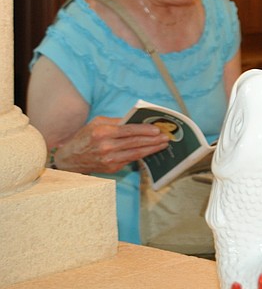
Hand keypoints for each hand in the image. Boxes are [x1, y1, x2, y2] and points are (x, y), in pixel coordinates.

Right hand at [53, 116, 169, 172]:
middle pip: (135, 142)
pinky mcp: (112, 168)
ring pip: (136, 153)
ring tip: (163, 144)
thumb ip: (115, 121)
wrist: (69, 159)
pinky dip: (142, 155)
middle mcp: (106, 147)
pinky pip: (130, 160)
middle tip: (166, 137)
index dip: (145, 130)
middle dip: (153, 140)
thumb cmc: (84, 137)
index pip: (129, 130)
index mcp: (102, 132)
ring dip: (152, 149)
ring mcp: (109, 159)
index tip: (157, 130)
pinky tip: (151, 151)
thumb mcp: (96, 123)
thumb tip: (135, 120)